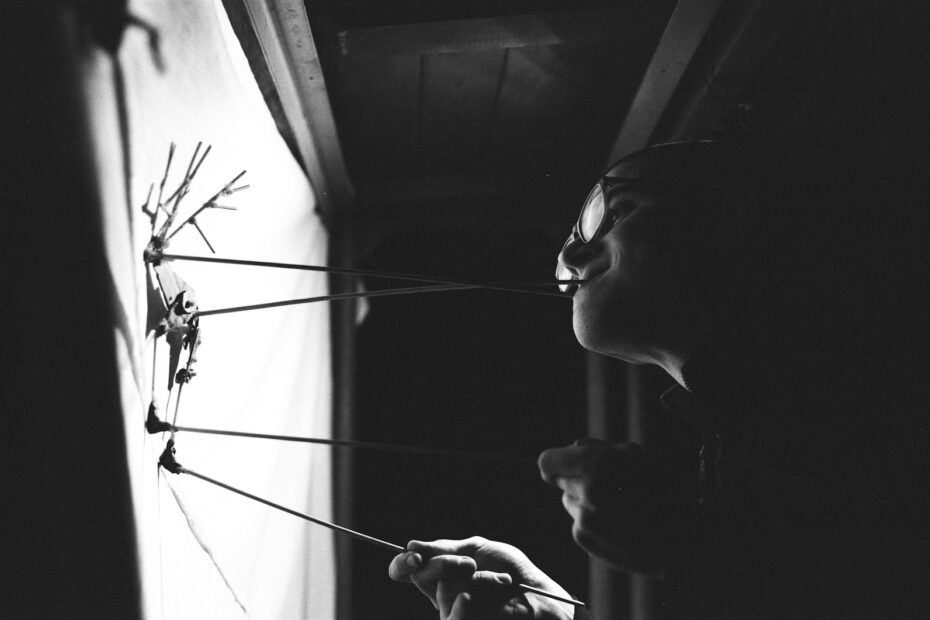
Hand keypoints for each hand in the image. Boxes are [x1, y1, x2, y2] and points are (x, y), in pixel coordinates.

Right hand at [388, 536, 574, 618]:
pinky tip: (482, 597)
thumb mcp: (479, 552)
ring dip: (475, 580)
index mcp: (442, 575)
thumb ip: (445, 550)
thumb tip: (411, 546)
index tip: (413, 555)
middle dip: (445, 564)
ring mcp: (453, 614)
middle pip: (421, 576)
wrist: (541, 597)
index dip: (402, 564)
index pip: (407, 571)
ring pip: (443, 592)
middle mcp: (442, 596)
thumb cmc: (515, 574)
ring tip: (500, 582)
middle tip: (470, 564)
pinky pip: (455, 614)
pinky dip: (472, 599)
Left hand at [538, 439, 693, 575]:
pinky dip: (594, 525)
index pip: (548, 462)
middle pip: (562, 481)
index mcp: (598, 462)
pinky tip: (619, 527)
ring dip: (586, 503)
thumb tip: (571, 449)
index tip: (563, 469)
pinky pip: (579, 524)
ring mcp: (585, 518)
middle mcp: (587, 491)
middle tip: (613, 487)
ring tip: (621, 509)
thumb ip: (598, 450)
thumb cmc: (664, 490)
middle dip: (579, 480)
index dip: (557, 464)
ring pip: (570, 502)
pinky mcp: (587, 540)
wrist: (687, 537)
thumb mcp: (635, 456)